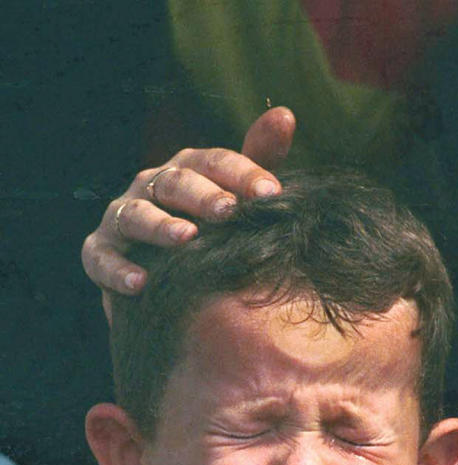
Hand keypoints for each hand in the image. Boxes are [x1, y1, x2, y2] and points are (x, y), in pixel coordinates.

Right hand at [81, 106, 295, 305]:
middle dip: (203, 195)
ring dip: (160, 226)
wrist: (169, 276)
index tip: (272, 192)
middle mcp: (152, 185)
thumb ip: (261, 158)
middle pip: (176, 183)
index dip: (242, 174)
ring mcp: (122, 216)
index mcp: (188, 169)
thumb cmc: (211, 226)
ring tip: (187, 237)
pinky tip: (141, 283)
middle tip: (229, 210)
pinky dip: (118, 269)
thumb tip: (285, 115)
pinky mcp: (100, 251)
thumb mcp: (239, 193)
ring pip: (137, 214)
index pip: (215, 162)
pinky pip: (101, 258)